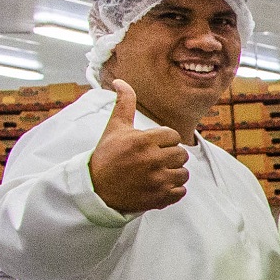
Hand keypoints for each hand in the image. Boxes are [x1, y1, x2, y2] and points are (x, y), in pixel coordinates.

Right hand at [86, 81, 188, 213]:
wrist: (96, 188)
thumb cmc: (107, 155)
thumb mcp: (115, 127)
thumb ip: (124, 104)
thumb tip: (120, 82)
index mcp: (143, 141)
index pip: (174, 136)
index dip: (164, 140)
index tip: (151, 145)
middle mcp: (152, 160)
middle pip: (181, 154)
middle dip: (170, 155)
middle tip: (153, 159)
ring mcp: (157, 181)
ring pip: (184, 173)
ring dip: (173, 172)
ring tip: (156, 172)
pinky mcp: (160, 198)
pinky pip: (181, 191)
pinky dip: (173, 190)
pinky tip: (158, 185)